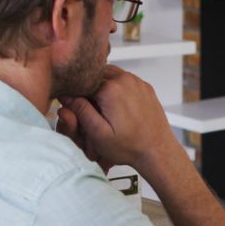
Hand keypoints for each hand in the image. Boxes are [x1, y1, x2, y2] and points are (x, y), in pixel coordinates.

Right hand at [56, 65, 182, 173]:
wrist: (157, 150)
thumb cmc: (131, 146)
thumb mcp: (98, 134)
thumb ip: (81, 112)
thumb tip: (67, 97)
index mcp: (111, 89)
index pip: (82, 82)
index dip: (77, 95)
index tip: (78, 108)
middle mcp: (125, 80)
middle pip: (95, 76)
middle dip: (90, 90)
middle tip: (93, 111)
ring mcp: (137, 82)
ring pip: (110, 75)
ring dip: (103, 88)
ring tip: (104, 109)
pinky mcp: (145, 87)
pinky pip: (124, 80)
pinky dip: (118, 89)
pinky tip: (118, 108)